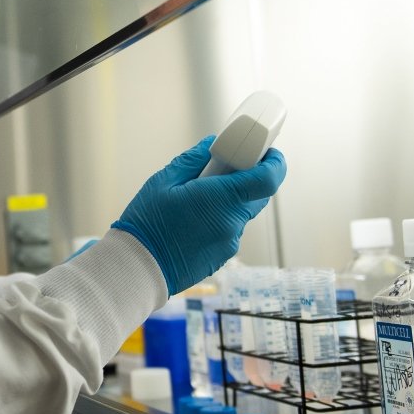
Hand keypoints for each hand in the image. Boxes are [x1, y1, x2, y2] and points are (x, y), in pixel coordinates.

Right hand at [112, 137, 285, 295]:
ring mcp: (229, 242)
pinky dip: (220, 220)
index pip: (269, 178)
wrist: (138, 268)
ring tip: (198, 199)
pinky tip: (194, 220)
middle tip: (228, 169)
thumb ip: (193, 160)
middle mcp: (232, 223)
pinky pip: (229, 230)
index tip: (268, 152)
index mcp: (222, 199)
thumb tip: (212, 145)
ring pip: (241, 213)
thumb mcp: (163, 181)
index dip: (275, 162)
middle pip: (258, 195)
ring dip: (229, 202)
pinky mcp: (222, 257)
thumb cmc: (147, 225)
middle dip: (249, 179)